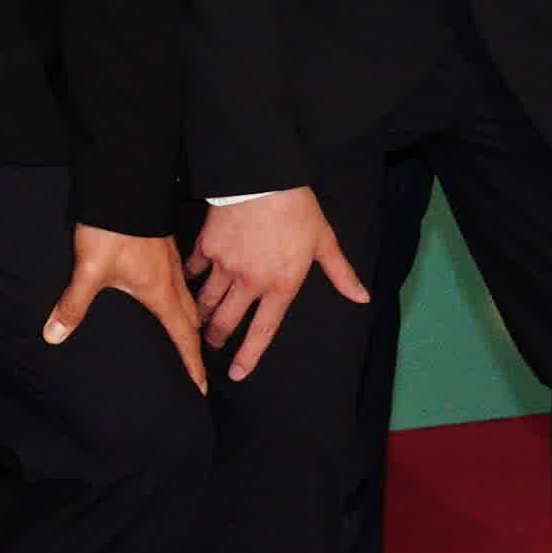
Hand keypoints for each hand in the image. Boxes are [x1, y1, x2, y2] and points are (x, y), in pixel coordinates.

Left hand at [46, 227, 208, 394]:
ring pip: (186, 298)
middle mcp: (172, 280)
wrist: (124, 184)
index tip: (200, 388)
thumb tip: (54, 336)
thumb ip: (74, 304)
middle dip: (194, 344)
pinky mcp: (162, 247)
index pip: (182, 337)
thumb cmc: (111, 229)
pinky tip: (161, 296)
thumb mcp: (89, 269)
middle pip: (190, 319)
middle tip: (194, 366)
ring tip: (181, 336)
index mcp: (161, 292)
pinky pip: (177, 280)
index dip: (191, 365)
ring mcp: (170, 261)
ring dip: (187, 319)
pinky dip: (176, 297)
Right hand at [190, 189, 369, 378]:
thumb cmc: (298, 211)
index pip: (263, 331)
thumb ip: (342, 274)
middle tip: (211, 344)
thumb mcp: (325, 242)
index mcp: (280, 286)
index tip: (236, 373)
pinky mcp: (207, 246)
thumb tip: (363, 297)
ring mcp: (225, 266)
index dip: (249, 355)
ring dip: (202, 314)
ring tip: (198, 320)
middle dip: (217, 337)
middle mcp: (250, 283)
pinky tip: (188, 280)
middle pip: (226, 321)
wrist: (263, 179)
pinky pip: (194, 269)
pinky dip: (190, 277)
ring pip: (207, 300)